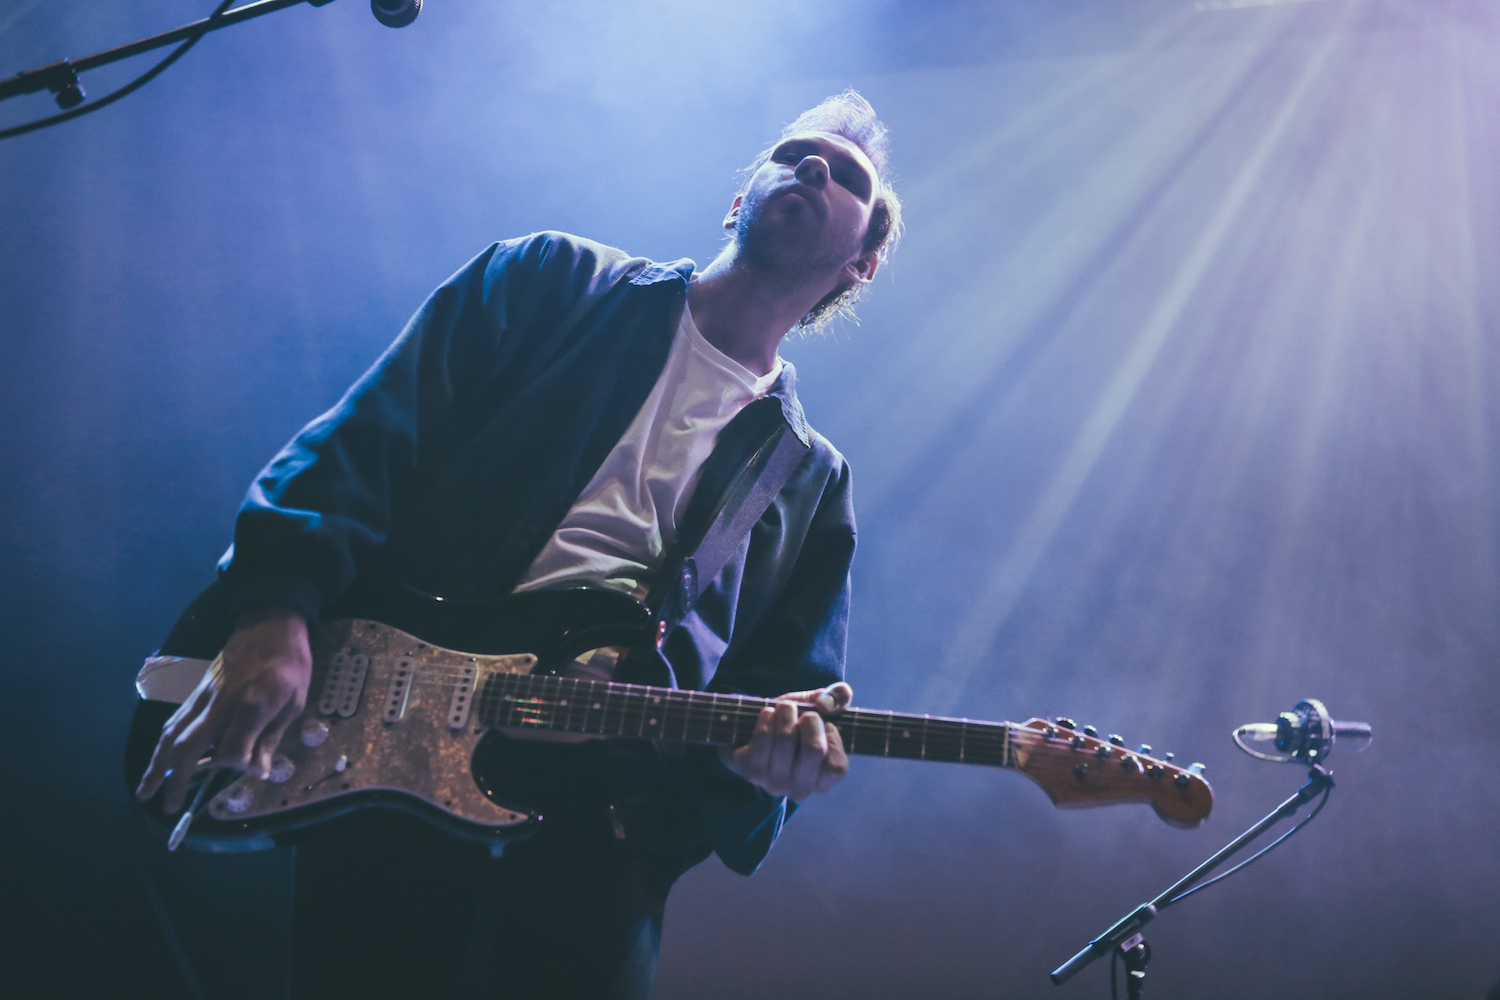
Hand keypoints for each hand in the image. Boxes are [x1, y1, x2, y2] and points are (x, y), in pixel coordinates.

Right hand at [134, 605, 313, 813]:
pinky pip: (174, 721)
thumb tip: (257, 772)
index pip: (232, 750)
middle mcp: (220, 703)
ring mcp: (203, 696)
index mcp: (252, 705)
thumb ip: (271, 737)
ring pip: (171, 734)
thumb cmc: (290, 663)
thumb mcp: (294, 702)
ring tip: (144, 793)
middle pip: (188, 746)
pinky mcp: (196, 691)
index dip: (236, 766)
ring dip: (156, 765)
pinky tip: (158, 761)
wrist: (270, 622)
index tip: (250, 771)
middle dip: (175, 780)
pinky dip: (162, 745)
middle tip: (169, 808)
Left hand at [717, 682, 851, 801]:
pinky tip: (768, 713)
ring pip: (785, 740)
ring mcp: (775, 784)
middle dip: (811, 720)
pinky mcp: (752, 772)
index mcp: (824, 781)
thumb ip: (839, 697)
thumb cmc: (797, 724)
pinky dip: (767, 718)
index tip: (826, 725)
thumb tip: (824, 704)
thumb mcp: (822, 708)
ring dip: (786, 714)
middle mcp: (801, 789)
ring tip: (786, 708)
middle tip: (806, 713)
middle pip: (814, 750)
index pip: (836, 767)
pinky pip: (763, 738)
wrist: (756, 732)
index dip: (833, 739)